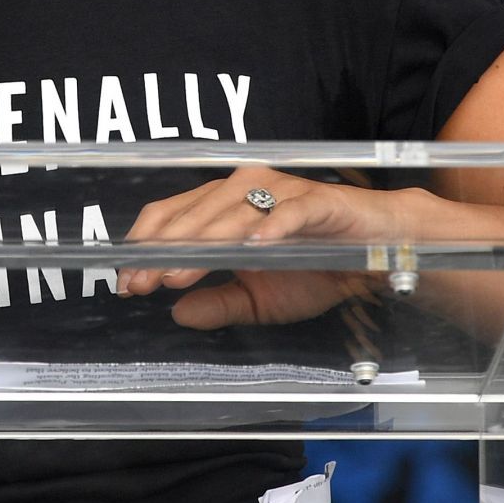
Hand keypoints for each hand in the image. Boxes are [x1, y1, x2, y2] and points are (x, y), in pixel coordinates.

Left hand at [121, 167, 431, 329]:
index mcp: (223, 206)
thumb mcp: (259, 299)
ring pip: (231, 213)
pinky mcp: (316, 201)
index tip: (127, 282)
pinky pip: (289, 212)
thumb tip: (177, 313)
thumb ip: (219, 303)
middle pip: (193, 215)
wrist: (376, 252)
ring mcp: (280, 191)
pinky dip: (271, 226)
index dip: (145, 248)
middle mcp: (245, 189)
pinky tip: (254, 246)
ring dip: (203, 243)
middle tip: (145, 282)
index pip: (172, 218)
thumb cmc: (316, 267)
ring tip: (180, 271)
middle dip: (163, 251)